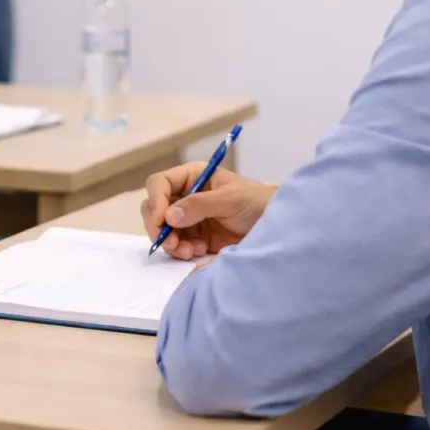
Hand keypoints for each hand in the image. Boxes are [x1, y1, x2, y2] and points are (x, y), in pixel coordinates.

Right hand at [141, 162, 275, 259]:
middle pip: (154, 208)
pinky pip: (175, 245)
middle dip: (158, 226)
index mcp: (192, 177)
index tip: (162, 220)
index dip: (156, 200)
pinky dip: (180, 251)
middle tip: (170, 243)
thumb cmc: (256, 203)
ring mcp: (188, 219)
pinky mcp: (194, 238)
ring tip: (188, 252)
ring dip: (170, 242)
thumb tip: (169, 217)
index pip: (160, 184)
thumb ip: (200, 205)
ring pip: (162, 230)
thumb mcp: (230, 199)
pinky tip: (196, 252)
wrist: (276, 228)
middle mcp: (184, 196)